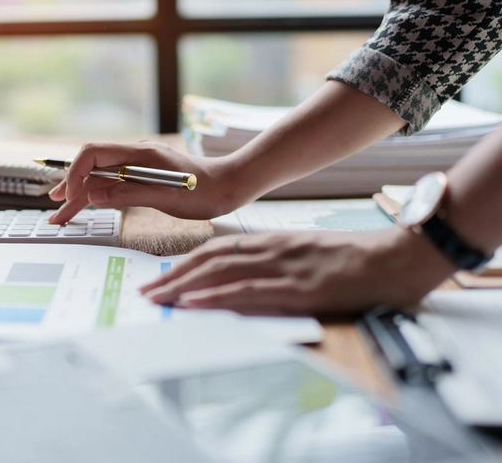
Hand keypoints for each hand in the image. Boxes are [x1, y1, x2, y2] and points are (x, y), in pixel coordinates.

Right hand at [48, 141, 236, 223]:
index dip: (75, 174)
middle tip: (54, 209)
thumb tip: (92, 194)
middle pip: (92, 165)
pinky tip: (87, 200)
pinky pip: (113, 180)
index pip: (93, 154)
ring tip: (60, 207)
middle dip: (71, 185)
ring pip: (100, 174)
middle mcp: (135, 153)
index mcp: (140, 152)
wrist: (231, 186)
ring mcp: (139, 163)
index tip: (68, 197)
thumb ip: (128, 194)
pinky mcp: (144, 174)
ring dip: (80, 190)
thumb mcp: (167, 196)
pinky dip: (97, 192)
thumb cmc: (205, 192)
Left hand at [139, 227, 455, 315]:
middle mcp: (270, 249)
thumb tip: (243, 278)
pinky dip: (218, 296)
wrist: (398, 256)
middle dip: (173, 276)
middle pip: (209, 259)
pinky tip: (195, 303)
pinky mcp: (299, 287)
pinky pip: (250, 290)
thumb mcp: (306, 253)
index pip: (216, 250)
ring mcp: (283, 267)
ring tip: (157, 299)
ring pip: (222, 272)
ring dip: (184, 286)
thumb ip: (275, 262)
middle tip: (145, 292)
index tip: (161, 277)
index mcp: (271, 241)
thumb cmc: (356, 259)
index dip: (184, 264)